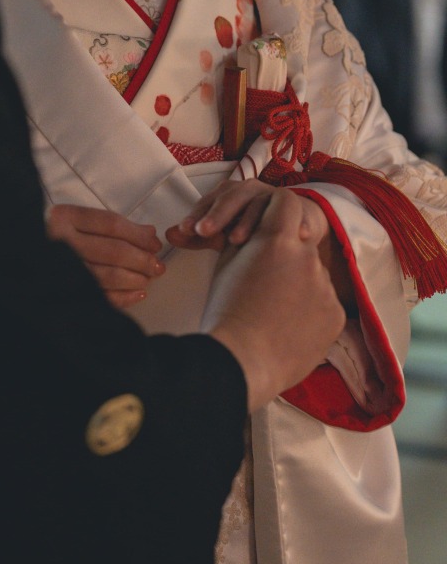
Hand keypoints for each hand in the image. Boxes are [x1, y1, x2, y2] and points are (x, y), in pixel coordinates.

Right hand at [45, 203, 164, 308]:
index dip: (138, 235)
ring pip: (108, 275)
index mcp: (65, 217)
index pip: (111, 224)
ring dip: (135, 279)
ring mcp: (62, 269)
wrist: (25, 255)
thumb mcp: (80, 222)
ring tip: (148, 279)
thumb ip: (114, 227)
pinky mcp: (65, 292)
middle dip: (142, 260)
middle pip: (114, 250)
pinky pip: (100, 297)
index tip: (155, 243)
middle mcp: (61, 241)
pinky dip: (124, 297)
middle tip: (157, 265)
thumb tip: (149, 234)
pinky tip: (138, 294)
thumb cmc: (58, 238)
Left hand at [166, 178, 327, 250]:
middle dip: (217, 215)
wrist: (291, 221)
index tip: (184, 230)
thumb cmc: (251, 228)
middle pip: (231, 198)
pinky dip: (295, 223)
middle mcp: (248, 190)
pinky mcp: (295, 206)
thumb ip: (198, 236)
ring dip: (247, 221)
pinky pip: (293, 214)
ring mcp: (272, 196)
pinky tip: (295, 236)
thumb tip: (168, 235)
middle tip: (204, 232)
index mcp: (228, 194)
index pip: (208, 202)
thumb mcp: (224, 233)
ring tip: (236, 240)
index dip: (195, 215)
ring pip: (258, 205)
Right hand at [200, 191, 345, 411]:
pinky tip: (288, 328)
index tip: (272, 221)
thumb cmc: (226, 311)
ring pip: (314, 276)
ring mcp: (326, 287)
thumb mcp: (227, 263)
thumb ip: (248, 239)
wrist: (241, 361)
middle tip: (265, 280)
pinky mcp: (337, 315)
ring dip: (299, 285)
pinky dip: (310, 311)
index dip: (278, 209)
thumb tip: (259, 229)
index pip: (287, 202)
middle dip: (287, 255)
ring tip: (274, 311)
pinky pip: (325, 304)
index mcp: (277, 239)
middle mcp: (308, 256)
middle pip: (301, 244)